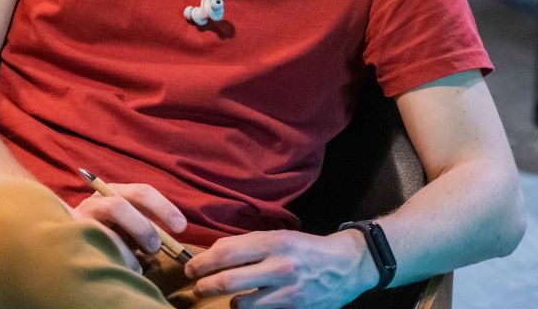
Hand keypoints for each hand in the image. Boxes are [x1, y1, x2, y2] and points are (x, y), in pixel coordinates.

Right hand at [70, 183, 187, 272]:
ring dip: (129, 246)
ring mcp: (81, 216)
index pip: (143, 192)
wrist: (65, 239)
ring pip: (109, 228)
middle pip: (124, 204)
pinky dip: (116, 260)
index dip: (164, 208)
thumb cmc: (107, 233)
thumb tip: (168, 241)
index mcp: (115, 191)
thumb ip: (144, 225)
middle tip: (156, 247)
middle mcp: (97, 199)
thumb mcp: (127, 225)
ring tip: (139, 262)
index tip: (181, 227)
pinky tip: (123, 267)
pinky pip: (98, 248)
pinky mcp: (72, 234)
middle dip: (144, 227)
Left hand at [187, 229, 377, 307]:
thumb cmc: (306, 248)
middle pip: (227, 281)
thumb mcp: (280, 237)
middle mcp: (278, 265)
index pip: (226, 252)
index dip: (202, 262)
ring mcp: (287, 291)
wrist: (346, 265)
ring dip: (227, 303)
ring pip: (241, 304)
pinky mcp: (294, 308)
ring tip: (226, 298)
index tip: (191, 268)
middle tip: (196, 287)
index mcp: (273, 241)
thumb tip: (213, 253)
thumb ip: (249, 245)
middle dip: (204, 286)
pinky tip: (246, 305)